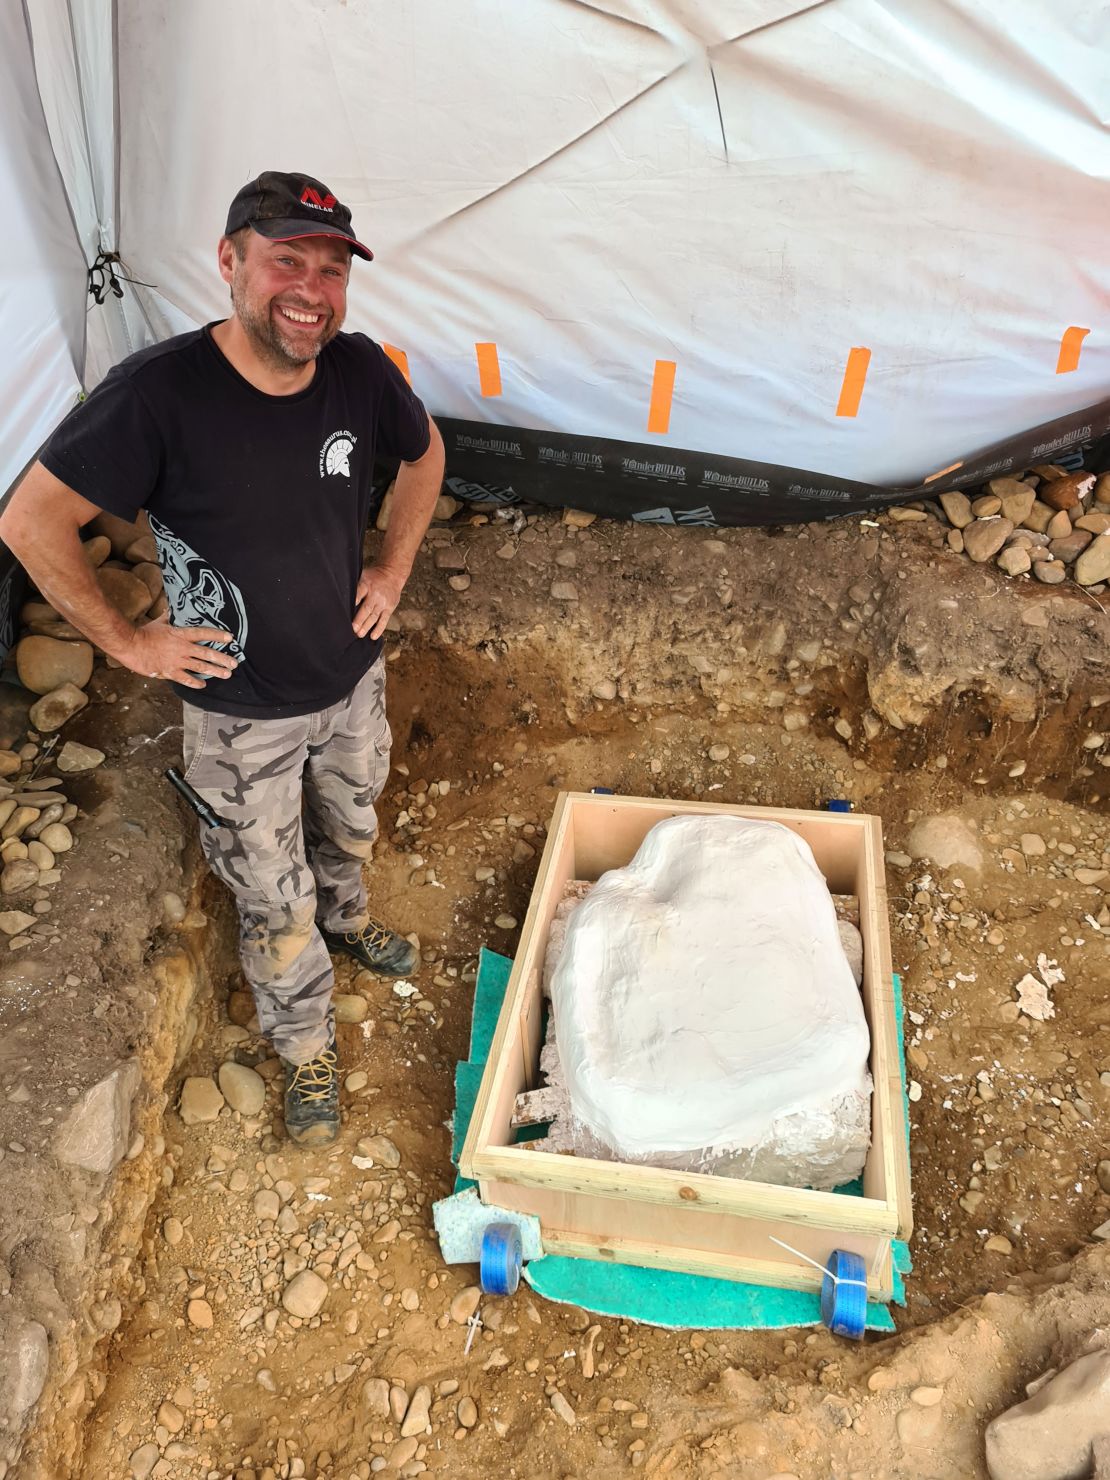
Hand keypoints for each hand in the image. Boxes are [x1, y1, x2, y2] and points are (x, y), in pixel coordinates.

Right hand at [117, 613, 240, 689]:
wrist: (131, 645)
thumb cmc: (144, 633)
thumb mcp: (160, 622)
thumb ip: (170, 617)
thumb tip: (174, 607)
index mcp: (181, 634)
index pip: (203, 633)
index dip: (218, 635)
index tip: (230, 638)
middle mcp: (182, 648)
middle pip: (207, 653)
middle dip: (223, 658)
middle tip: (235, 663)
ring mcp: (177, 661)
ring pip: (200, 667)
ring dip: (215, 671)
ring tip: (227, 674)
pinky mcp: (170, 671)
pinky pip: (186, 679)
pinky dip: (196, 682)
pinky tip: (203, 685)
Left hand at [353, 564, 404, 638]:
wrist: (393, 575)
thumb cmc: (374, 577)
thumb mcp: (363, 576)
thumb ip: (355, 587)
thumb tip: (342, 598)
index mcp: (367, 584)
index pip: (359, 593)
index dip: (354, 601)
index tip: (347, 610)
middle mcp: (375, 595)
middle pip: (366, 608)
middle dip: (359, 620)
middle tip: (353, 629)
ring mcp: (383, 603)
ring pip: (374, 616)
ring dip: (367, 626)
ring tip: (360, 634)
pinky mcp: (389, 609)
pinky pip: (384, 620)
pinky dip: (378, 629)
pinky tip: (373, 636)